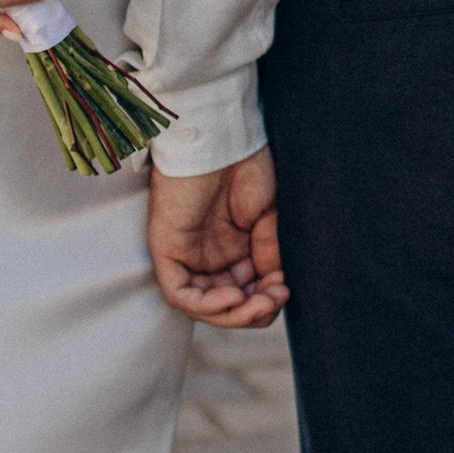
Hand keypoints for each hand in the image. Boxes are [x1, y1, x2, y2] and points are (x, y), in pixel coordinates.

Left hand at [147, 149, 285, 326]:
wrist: (223, 137)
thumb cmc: (245, 166)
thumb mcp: (268, 218)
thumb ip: (269, 255)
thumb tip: (275, 289)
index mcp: (233, 248)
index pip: (246, 292)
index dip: (266, 301)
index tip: (287, 290)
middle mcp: (208, 256)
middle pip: (225, 306)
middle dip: (253, 312)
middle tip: (275, 299)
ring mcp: (187, 254)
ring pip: (202, 307)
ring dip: (232, 314)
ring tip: (257, 303)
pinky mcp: (167, 249)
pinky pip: (179, 293)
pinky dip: (206, 305)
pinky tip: (233, 296)